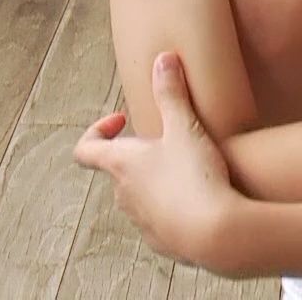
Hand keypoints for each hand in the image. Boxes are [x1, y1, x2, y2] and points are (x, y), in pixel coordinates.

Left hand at [74, 52, 244, 269]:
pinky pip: (161, 219)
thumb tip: (163, 60)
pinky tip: (200, 199)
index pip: (86, 149)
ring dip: (156, 180)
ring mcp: (141, 221)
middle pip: (117, 170)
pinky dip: (174, 207)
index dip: (98, 131)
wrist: (215, 234)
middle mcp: (123, 195)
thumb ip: (171, 93)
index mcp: (120, 165)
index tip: (122, 120)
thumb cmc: (194, 177)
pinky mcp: (162, 241)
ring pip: (140, 195)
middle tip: (166, 141)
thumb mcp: (185, 127)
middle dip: (139, 154)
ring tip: (188, 168)